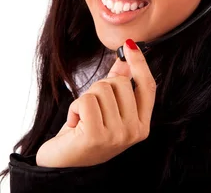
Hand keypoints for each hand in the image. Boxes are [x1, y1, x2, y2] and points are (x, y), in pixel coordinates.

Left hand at [36, 39, 156, 167]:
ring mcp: (116, 135)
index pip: (147, 87)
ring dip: (86, 99)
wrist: (63, 164)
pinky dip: (74, 107)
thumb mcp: (107, 109)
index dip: (140, 63)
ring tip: (83, 119)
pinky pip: (86, 100)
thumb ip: (118, 85)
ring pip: (102, 89)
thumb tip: (125, 60)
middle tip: (93, 109)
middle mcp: (133, 132)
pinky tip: (74, 123)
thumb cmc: (84, 135)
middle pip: (120, 83)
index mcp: (141, 126)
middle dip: (101, 87)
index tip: (130, 45)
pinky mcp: (95, 135)